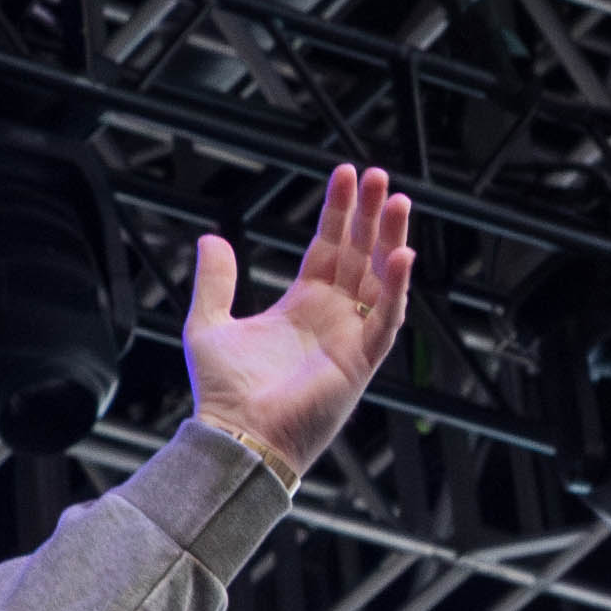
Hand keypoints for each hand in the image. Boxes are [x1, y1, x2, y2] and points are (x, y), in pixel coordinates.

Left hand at [180, 162, 416, 481]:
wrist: (236, 435)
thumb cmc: (223, 392)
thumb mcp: (209, 325)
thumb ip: (216, 282)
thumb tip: (211, 238)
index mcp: (302, 306)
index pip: (329, 247)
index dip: (338, 212)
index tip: (345, 174)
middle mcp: (332, 318)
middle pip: (360, 254)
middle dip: (370, 215)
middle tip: (378, 175)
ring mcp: (350, 337)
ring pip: (381, 278)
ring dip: (390, 239)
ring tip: (395, 199)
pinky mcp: (360, 361)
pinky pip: (387, 318)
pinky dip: (397, 287)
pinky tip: (401, 253)